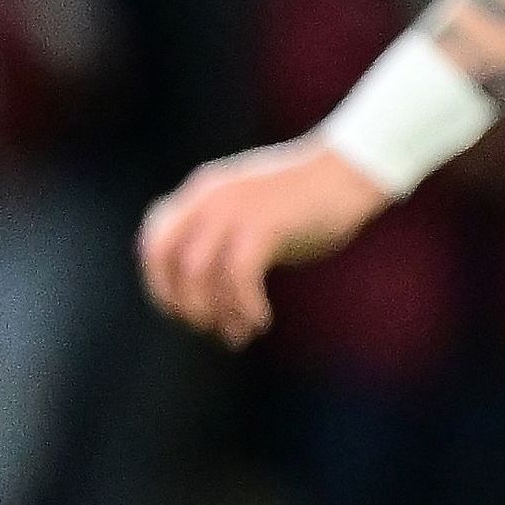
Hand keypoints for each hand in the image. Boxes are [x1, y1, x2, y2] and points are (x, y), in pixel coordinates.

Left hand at [136, 139, 392, 347]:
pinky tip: (260, 321)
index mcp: (201, 194)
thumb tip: (208, 294)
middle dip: (181, 303)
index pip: (153, 244)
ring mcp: (234, 208)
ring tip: (240, 333)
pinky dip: (244, 306)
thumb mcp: (251, 212)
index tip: (184, 312)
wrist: (352, 171)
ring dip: (214, 312)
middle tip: (209, 328)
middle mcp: (208, 197)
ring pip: (196, 273)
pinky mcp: (265, 224)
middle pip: (164, 260)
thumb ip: (223, 239)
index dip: (161, 286)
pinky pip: (238, 276)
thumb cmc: (308, 201)